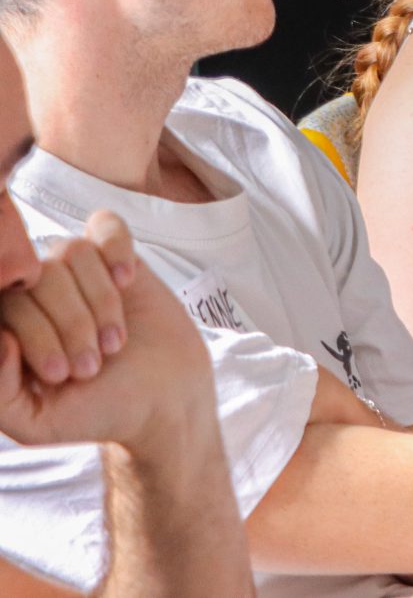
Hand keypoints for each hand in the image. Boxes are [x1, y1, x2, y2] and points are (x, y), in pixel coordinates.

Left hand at [0, 212, 214, 451]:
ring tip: (115, 341)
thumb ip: (0, 390)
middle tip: (93, 367)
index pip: (7, 304)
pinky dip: (116, 248)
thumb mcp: (36, 421)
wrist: (161, 402)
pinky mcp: (120, 257)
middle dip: (71, 325)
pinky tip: (127, 281)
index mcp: (12, 327)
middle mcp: (38, 294)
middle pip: (40, 278)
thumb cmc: (95, 411)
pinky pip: (105, 225)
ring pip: (72, 252)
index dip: (35, 335)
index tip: (62, 374)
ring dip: (100, 300)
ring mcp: (79, 272)